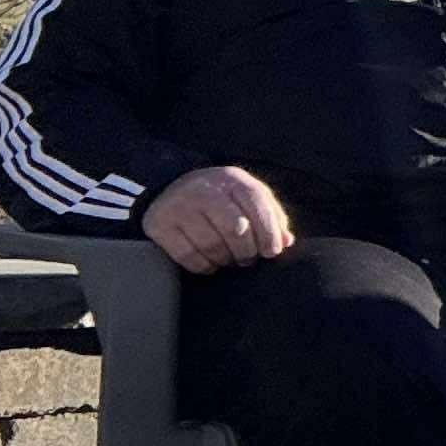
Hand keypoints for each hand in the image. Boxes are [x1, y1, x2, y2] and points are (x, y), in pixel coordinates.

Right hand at [141, 164, 293, 275]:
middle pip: (236, 228)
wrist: (171, 187)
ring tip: (229, 259)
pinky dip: (204, 265)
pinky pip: (188, 255)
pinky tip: (211, 263)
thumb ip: (272, 217)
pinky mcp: (159, 224)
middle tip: (248, 259)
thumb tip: (286, 241)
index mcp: (232, 180)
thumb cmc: (223, 198)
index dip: (269, 232)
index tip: (272, 251)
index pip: (257, 204)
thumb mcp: (248, 198)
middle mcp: (204, 190)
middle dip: (247, 250)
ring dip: (226, 259)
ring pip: (212, 245)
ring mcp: (179, 206)